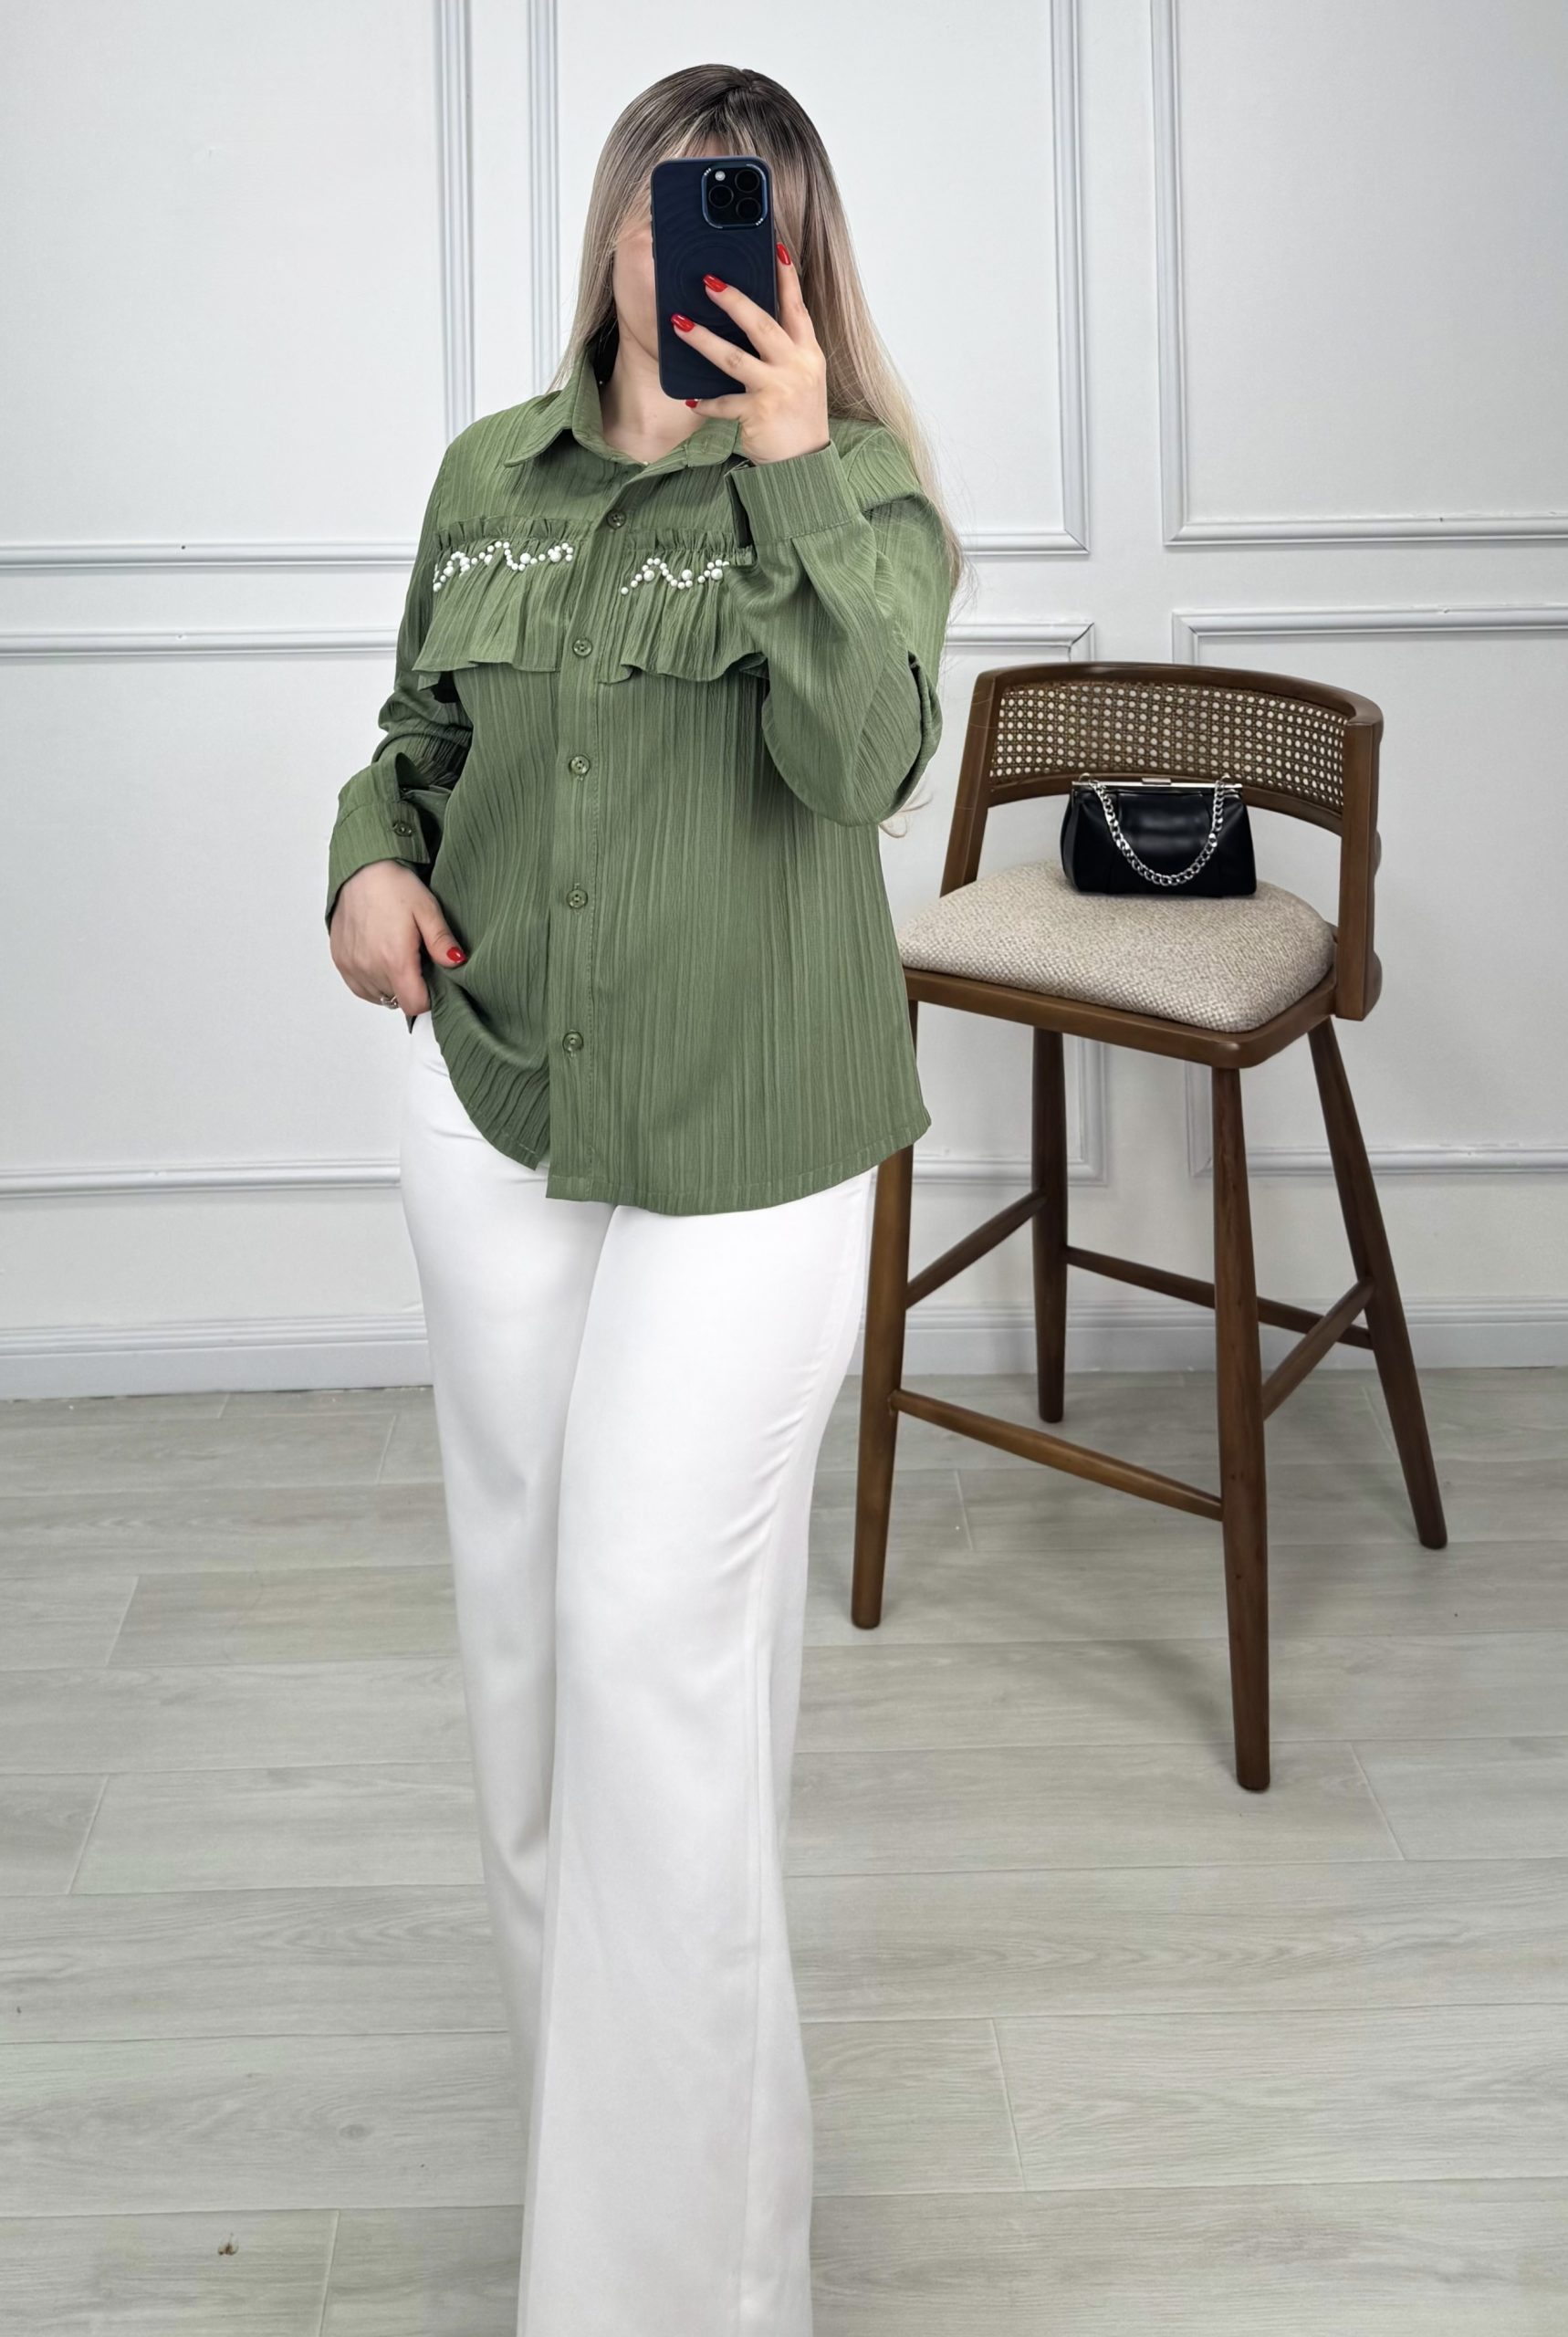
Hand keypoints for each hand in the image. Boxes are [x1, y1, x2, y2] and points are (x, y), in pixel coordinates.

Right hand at [328, 860, 464, 1013]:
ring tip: (395, 955)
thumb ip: (441, 941)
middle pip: (398, 1000)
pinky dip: (372, 980)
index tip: (431, 979)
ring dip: (390, 984)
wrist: (361, 869)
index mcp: (394, 959)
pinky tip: (379, 957)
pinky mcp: (340, 961)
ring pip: (379, 996)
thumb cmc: (394, 886)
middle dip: (410, 986)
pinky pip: (360, 987)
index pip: (414, 1005)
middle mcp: (369, 968)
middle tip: (415, 958)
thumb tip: (456, 962)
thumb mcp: (427, 910)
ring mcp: (352, 966)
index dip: (427, 997)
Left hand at [675, 240, 828, 465]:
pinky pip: (724, 403)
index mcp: (807, 352)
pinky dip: (706, 402)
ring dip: (703, 340)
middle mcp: (796, 366)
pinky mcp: (758, 413)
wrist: (804, 463)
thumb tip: (751, 318)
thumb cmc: (797, 416)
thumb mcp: (802, 376)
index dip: (787, 277)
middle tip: (707, 281)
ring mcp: (777, 389)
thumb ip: (784, 348)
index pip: (796, 307)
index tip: (776, 248)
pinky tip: (690, 398)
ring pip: (733, 359)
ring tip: (678, 323)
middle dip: (733, 300)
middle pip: (762, 324)